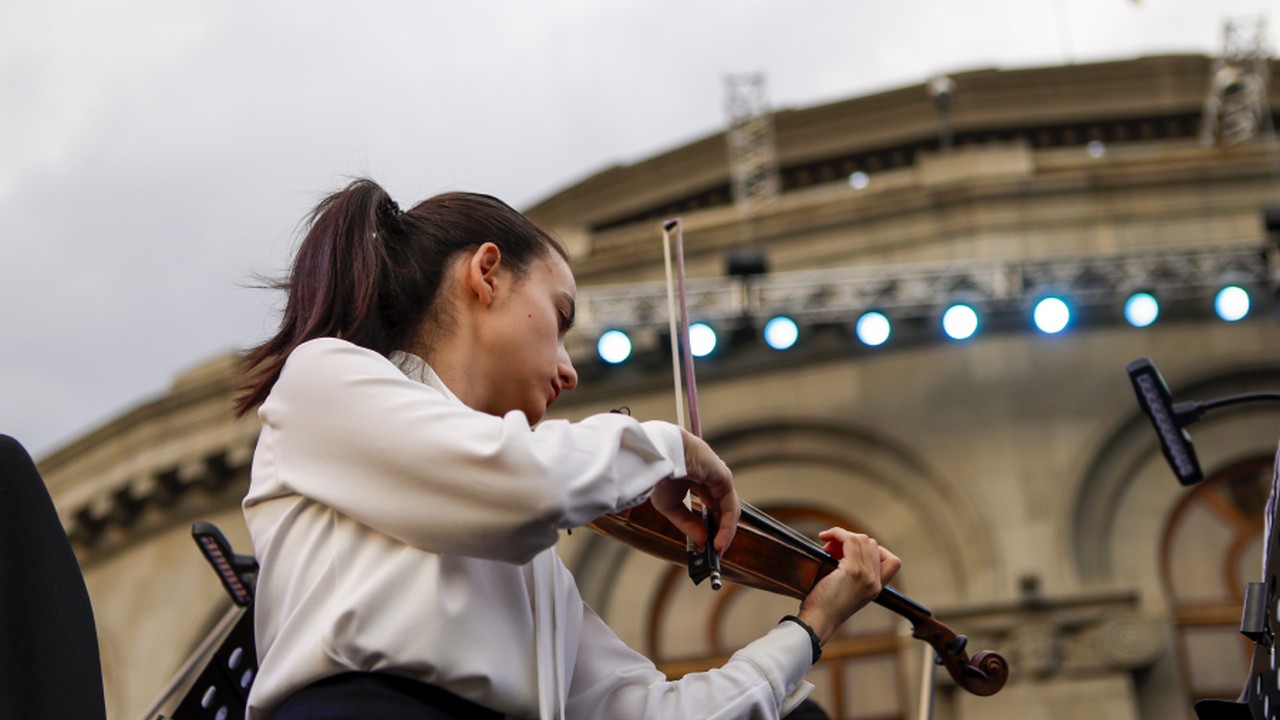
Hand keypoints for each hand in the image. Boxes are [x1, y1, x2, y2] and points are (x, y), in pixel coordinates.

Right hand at [648, 428, 739, 553]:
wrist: (659, 456)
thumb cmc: (659, 473)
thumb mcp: (670, 506)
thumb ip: (687, 523)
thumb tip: (702, 541)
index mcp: (697, 479)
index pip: (710, 506)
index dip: (709, 527)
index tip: (705, 545)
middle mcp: (711, 478)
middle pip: (722, 510)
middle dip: (718, 533)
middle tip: (714, 553)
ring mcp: (719, 477)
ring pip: (728, 511)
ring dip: (724, 534)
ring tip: (716, 551)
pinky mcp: (725, 478)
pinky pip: (730, 508)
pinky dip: (726, 527)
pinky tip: (719, 542)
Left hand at [797, 528, 900, 642]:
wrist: (818, 620)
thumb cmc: (826, 607)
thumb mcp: (850, 592)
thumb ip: (857, 575)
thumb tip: (844, 549)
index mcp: (876, 588)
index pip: (892, 561)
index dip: (874, 549)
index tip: (854, 552)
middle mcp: (874, 582)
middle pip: (873, 544)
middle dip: (852, 540)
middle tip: (832, 549)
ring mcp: (865, 576)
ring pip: (863, 539)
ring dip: (843, 536)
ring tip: (828, 546)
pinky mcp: (852, 571)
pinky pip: (850, 540)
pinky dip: (837, 534)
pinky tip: (826, 537)